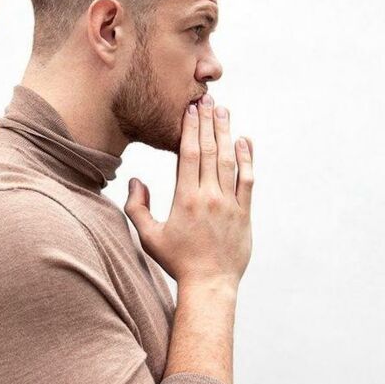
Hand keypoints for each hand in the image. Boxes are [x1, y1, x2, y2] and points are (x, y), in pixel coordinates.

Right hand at [124, 95, 253, 287]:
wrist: (210, 284)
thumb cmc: (177, 262)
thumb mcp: (149, 237)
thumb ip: (137, 207)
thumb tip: (137, 181)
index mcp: (185, 199)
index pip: (188, 154)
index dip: (190, 128)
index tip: (191, 109)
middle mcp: (209, 196)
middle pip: (209, 150)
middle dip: (208, 122)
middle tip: (208, 99)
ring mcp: (230, 203)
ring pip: (229, 160)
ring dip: (227, 133)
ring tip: (224, 112)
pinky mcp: (244, 213)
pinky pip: (248, 180)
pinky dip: (247, 159)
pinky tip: (244, 141)